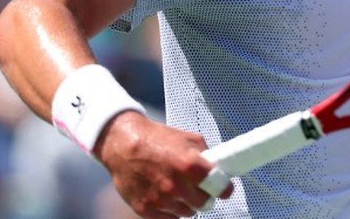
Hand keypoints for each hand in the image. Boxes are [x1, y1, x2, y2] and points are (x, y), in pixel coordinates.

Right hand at [94, 111, 233, 217]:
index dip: (225, 188)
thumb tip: (218, 167)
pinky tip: (169, 198)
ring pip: (187, 213)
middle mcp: (176, 186)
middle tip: (203, 190)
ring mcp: (160, 200)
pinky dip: (172, 211)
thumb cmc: (157, 139)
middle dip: (206, 197)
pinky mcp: (146, 210)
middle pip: (204, 203)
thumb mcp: (189, 138)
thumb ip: (206, 154)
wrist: (123, 146)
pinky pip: (169, 218)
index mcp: (190, 165)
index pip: (219, 187)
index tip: (226, 189)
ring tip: (181, 191)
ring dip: (188, 204)